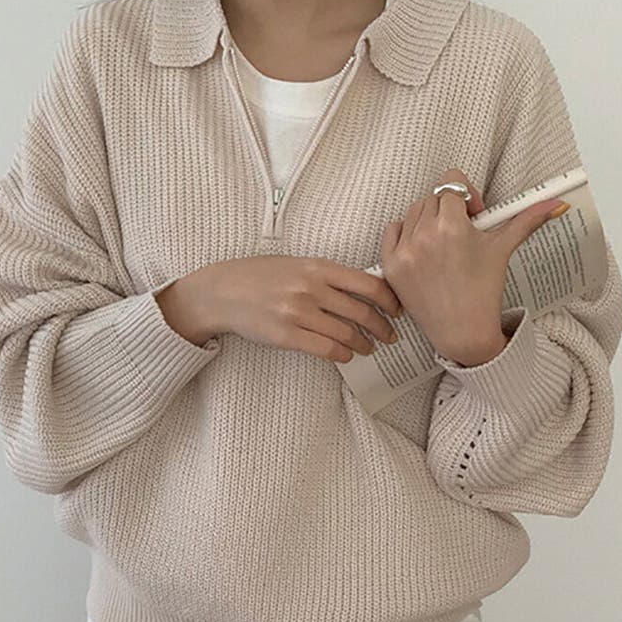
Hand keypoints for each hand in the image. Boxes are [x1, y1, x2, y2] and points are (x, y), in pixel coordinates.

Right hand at [157, 255, 402, 363]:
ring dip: (364, 345)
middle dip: (382, 328)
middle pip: (363, 312)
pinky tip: (346, 356)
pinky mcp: (287, 336)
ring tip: (369, 348)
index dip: (390, 300)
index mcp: (318, 267)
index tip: (398, 310)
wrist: (223, 292)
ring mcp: (298, 313)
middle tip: (390, 336)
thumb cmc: (260, 277)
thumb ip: (328, 276)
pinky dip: (343, 355)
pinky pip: (326, 350)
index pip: (369, 284)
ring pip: (347, 335)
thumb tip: (364, 289)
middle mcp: (311, 288)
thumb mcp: (297, 264)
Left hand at [379, 168, 569, 365]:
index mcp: (452, 226)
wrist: (462, 332)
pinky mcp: (390, 266)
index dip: (465, 195)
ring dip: (427, 220)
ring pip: (413, 212)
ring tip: (443, 245)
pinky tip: (421, 250)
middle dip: (448, 209)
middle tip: (462, 233)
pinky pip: (392, 230)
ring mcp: (404, 251)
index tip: (473, 215)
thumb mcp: (503, 249)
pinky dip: (405, 234)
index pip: (451, 182)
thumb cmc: (484, 290)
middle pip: (432, 197)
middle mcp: (424, 235)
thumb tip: (557, 204)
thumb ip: (527, 220)